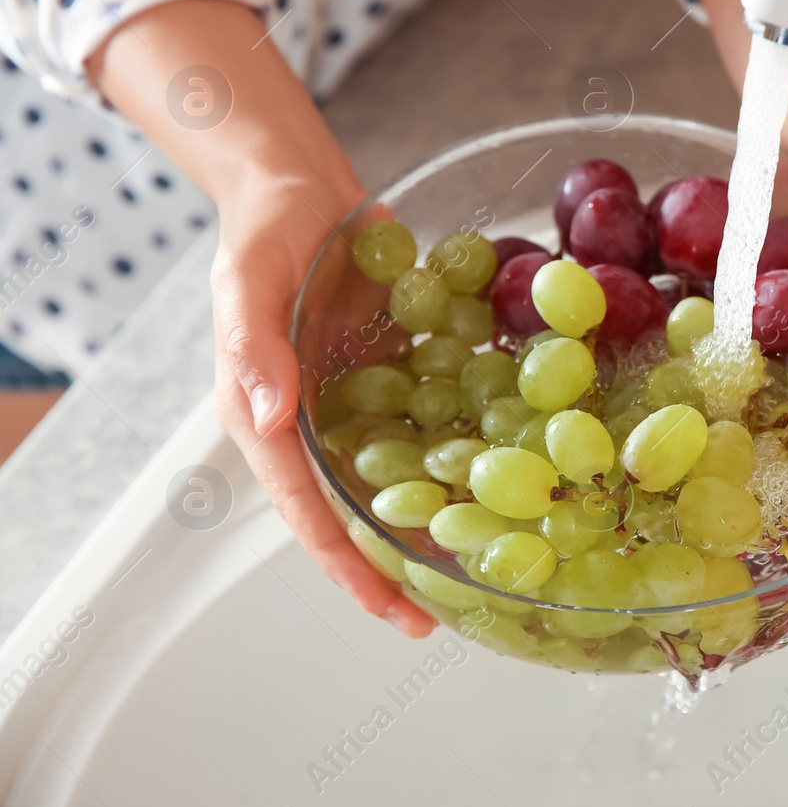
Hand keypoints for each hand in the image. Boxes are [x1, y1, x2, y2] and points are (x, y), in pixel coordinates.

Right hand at [89, 0, 435, 637]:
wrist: (304, 189)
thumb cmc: (263, 234)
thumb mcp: (246, 284)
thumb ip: (254, 349)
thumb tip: (272, 417)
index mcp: (269, 422)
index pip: (307, 513)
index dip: (349, 566)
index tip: (390, 609)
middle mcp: (318, 427)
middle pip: (358, 513)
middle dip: (400, 566)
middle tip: (448, 617)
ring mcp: (363, 404)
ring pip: (403, 477)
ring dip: (443, 517)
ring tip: (495, 563)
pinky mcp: (402, 374)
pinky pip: (439, 417)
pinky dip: (470, 445)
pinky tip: (522, 466)